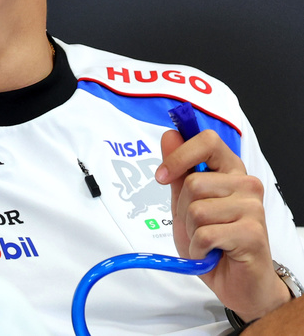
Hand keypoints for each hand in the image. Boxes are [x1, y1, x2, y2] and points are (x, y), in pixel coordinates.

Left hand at [156, 129, 289, 320]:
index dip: (180, 155)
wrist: (236, 281)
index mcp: (231, 171)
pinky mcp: (252, 233)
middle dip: (184, 210)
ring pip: (197, 210)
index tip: (163, 175)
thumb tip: (170, 135)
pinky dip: (199, 248)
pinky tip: (212, 252)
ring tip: (207, 240)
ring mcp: (253, 208)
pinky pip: (205, 234)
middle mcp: (247, 185)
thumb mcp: (185, 203)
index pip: (208, 141)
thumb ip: (178, 170)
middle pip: (194, 183)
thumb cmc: (213, 240)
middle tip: (198, 226)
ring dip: (191, 232)